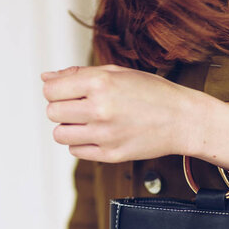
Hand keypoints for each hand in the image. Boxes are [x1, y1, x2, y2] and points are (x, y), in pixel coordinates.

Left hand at [41, 65, 228, 173]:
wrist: (182, 120)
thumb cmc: (152, 93)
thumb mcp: (118, 73)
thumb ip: (79, 74)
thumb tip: (46, 77)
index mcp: (100, 82)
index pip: (51, 89)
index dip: (55, 90)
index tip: (66, 92)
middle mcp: (100, 108)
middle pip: (52, 112)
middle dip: (62, 108)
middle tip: (80, 107)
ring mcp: (105, 134)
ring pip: (60, 135)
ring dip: (69, 128)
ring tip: (87, 122)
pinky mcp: (111, 155)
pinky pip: (76, 151)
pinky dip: (82, 144)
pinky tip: (98, 135)